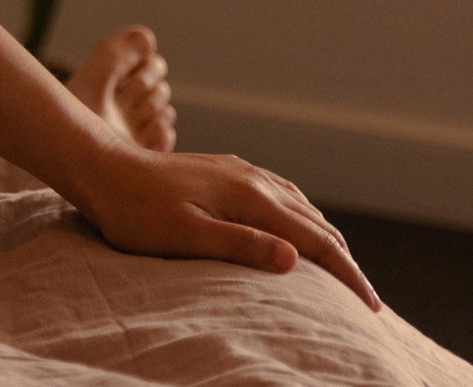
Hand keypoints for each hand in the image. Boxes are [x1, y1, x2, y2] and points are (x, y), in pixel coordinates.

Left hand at [65, 144, 380, 311]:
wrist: (102, 168)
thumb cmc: (136, 210)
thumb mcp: (186, 235)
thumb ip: (241, 245)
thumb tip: (297, 259)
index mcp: (250, 197)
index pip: (315, 240)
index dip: (347, 274)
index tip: (370, 306)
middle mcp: (253, 179)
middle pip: (316, 222)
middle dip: (344, 260)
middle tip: (365, 298)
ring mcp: (239, 171)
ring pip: (300, 205)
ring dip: (325, 236)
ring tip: (340, 266)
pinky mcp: (224, 171)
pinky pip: (280, 193)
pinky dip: (301, 215)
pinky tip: (295, 223)